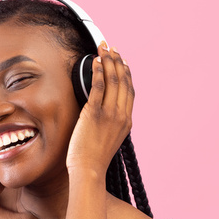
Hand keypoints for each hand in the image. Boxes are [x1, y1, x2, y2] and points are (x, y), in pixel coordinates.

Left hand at [66, 43, 133, 174]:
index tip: (123, 62)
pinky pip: (98, 87)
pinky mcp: (94, 114)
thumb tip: (102, 114)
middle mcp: (121, 115)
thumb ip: (110, 124)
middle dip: (118, 62)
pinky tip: (95, 62)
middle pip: (123, 82)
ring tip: (103, 48)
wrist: (89, 170)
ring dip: (108, 61)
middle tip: (112, 48)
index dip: (127, 74)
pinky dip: (98, 72)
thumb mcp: (109, 139)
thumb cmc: (93, 159)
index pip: (130, 91)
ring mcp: (109, 114)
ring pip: (113, 81)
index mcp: (126, 121)